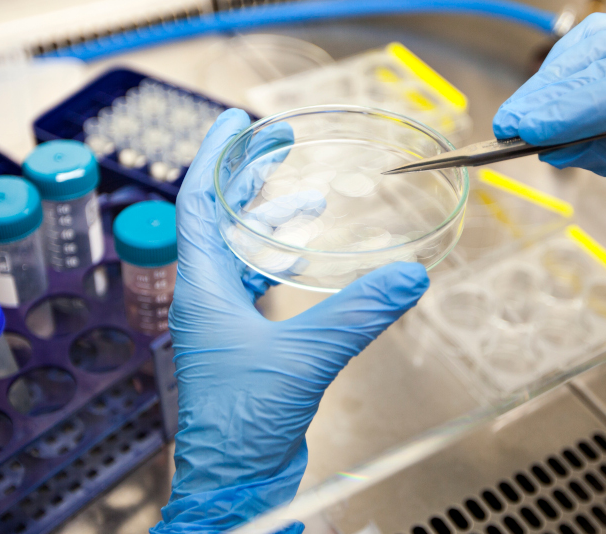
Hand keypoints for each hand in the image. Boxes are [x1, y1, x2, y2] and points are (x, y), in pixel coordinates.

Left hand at [156, 109, 429, 530]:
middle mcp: (208, 300)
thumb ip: (357, 313)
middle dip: (245, 178)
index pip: (197, 203)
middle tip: (274, 144)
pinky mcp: (251, 348)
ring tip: (306, 197)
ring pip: (242, 253)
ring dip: (269, 219)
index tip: (234, 122)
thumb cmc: (241, 426)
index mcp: (202, 290)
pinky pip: (261, 287)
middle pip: (220, 220)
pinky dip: (284, 262)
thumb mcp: (304, 357)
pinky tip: (311, 258)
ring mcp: (227, 324)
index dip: (215, 157)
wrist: (234, 484)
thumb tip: (407, 276)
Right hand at [494, 14, 605, 239]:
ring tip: (520, 114)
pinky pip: (604, 42)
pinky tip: (545, 95)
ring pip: (601, 43)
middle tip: (510, 124)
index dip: (577, 106)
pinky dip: (569, 69)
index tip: (529, 129)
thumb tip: (551, 148)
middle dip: (555, 93)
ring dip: (554, 79)